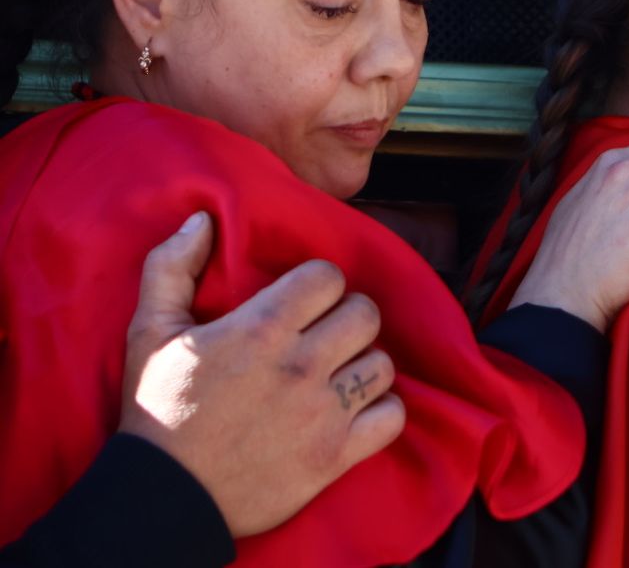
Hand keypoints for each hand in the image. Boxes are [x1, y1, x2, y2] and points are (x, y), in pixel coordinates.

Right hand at [118, 212, 404, 536]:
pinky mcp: (336, 455)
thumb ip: (172, 267)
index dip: (319, 284)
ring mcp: (323, 413)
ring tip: (339, 371)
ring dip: (364, 364)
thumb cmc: (158, 410)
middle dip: (347, 319)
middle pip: (365, 314)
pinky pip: (391, 416)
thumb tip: (202, 219)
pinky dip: (380, 412)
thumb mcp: (149, 332)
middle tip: (325, 335)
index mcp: (261, 329)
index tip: (304, 302)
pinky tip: (355, 410)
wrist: (162, 496)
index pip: (329, 277)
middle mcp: (300, 366)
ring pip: (383, 363)